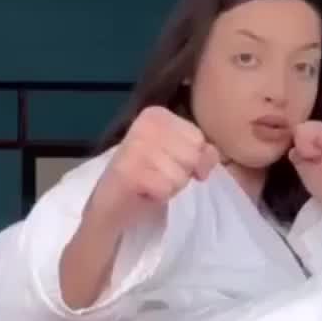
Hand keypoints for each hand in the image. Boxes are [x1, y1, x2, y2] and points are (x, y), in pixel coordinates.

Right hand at [94, 107, 218, 223]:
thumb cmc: (149, 177)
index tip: (169, 163)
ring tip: (150, 182)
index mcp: (157, 115)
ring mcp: (134, 146)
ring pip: (180, 175)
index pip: (198, 138)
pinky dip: (159, 196)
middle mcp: (144, 124)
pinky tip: (143, 191)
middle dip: (180, 173)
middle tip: (157, 175)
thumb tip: (210, 156)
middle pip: (191, 156)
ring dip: (169, 187)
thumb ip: (202, 151)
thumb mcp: (180, 158)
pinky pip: (166, 188)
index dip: (192, 159)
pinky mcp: (128, 171)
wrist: (111, 205)